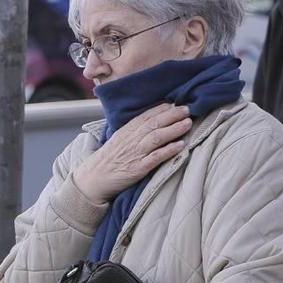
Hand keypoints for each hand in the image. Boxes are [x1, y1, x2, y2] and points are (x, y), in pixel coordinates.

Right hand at [75, 103, 191, 202]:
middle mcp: (131, 140)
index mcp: (126, 131)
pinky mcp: (138, 169)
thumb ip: (133, 131)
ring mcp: (135, 154)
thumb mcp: (118, 139)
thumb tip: (151, 121)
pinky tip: (180, 145)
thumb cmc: (108, 160)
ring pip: (156, 137)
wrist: (94, 179)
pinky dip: (168, 150)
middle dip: (172, 115)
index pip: (145, 116)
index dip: (161, 109)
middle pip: (154, 123)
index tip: (175, 103)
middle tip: (187, 109)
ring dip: (174, 129)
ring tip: (187, 123)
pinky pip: (155, 157)